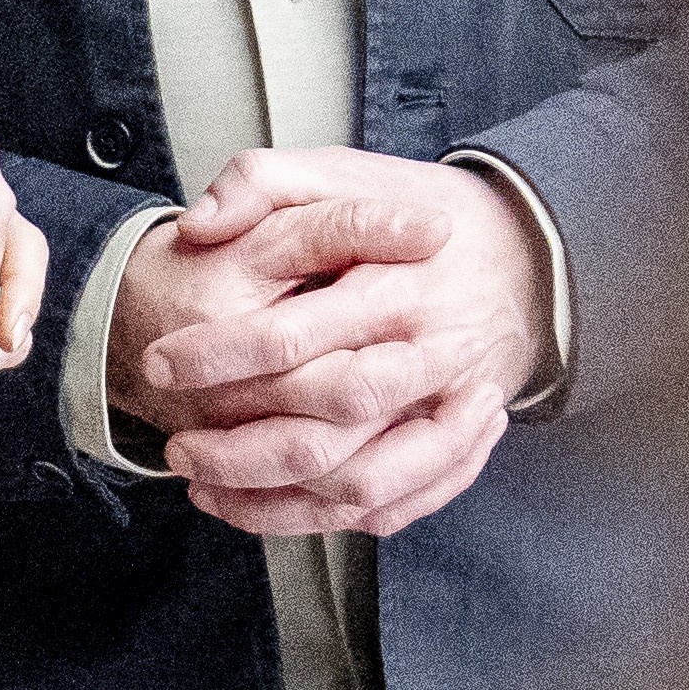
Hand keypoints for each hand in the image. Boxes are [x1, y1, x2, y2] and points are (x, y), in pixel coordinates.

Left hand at [117, 149, 543, 537]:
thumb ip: (264, 181)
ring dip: (277, 501)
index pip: (294, 335)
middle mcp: (433, 353)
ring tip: (209, 486)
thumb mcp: (344, 170)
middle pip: (329, 425)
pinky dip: (332, 520)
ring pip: (363, 481)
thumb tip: (199, 222)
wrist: (526, 252)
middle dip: (239, 449)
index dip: (216, 356)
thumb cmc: (421, 214)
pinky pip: (399, 502)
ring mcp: (455, 407)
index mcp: (400, 283)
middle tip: (178, 446)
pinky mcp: (463, 443)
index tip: (162, 364)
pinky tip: (272, 507)